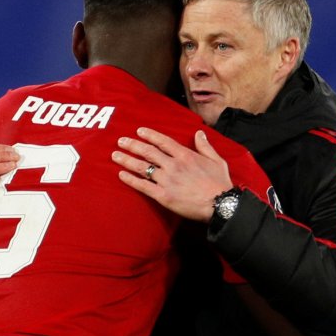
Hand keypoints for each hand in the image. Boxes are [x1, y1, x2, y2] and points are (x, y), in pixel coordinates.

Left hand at [111, 127, 232, 221]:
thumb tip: (199, 133)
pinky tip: (121, 174)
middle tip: (121, 141)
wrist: (220, 204)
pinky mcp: (163, 195)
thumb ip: (205, 146)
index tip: (139, 131)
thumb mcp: (217, 160)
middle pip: (148, 152)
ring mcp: (167, 180)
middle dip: (132, 145)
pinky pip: (143, 186)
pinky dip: (131, 179)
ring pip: (142, 167)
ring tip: (115, 155)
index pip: (163, 141)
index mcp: (185, 155)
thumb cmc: (220, 184)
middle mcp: (173, 165)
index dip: (149, 135)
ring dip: (127, 160)